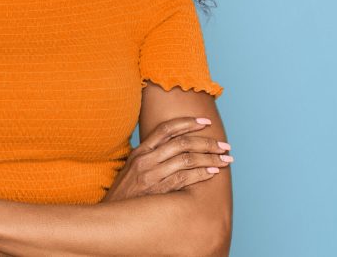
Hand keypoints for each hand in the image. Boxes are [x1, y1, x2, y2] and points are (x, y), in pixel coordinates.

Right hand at [102, 116, 231, 202]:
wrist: (111, 215)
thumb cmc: (125, 193)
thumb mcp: (133, 168)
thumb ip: (150, 156)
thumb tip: (174, 147)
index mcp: (140, 151)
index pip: (166, 129)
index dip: (188, 122)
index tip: (206, 122)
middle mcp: (145, 160)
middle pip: (181, 142)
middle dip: (206, 142)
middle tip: (224, 145)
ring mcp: (151, 175)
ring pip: (186, 159)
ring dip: (209, 157)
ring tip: (225, 159)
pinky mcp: (157, 191)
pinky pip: (184, 178)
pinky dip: (201, 173)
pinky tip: (213, 172)